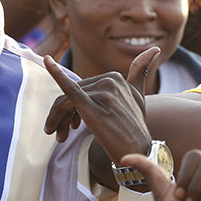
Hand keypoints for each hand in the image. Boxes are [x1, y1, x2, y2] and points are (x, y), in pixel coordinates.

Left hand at [43, 48, 158, 188]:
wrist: (137, 151)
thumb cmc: (134, 126)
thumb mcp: (139, 97)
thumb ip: (140, 72)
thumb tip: (154, 49)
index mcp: (116, 77)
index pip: (82, 87)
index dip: (72, 107)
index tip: (73, 124)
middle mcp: (110, 81)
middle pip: (70, 94)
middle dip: (62, 115)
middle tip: (61, 135)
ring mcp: (103, 92)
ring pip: (65, 101)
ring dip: (57, 119)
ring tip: (60, 136)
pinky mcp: (92, 106)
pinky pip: (70, 89)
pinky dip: (56, 73)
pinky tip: (47, 61)